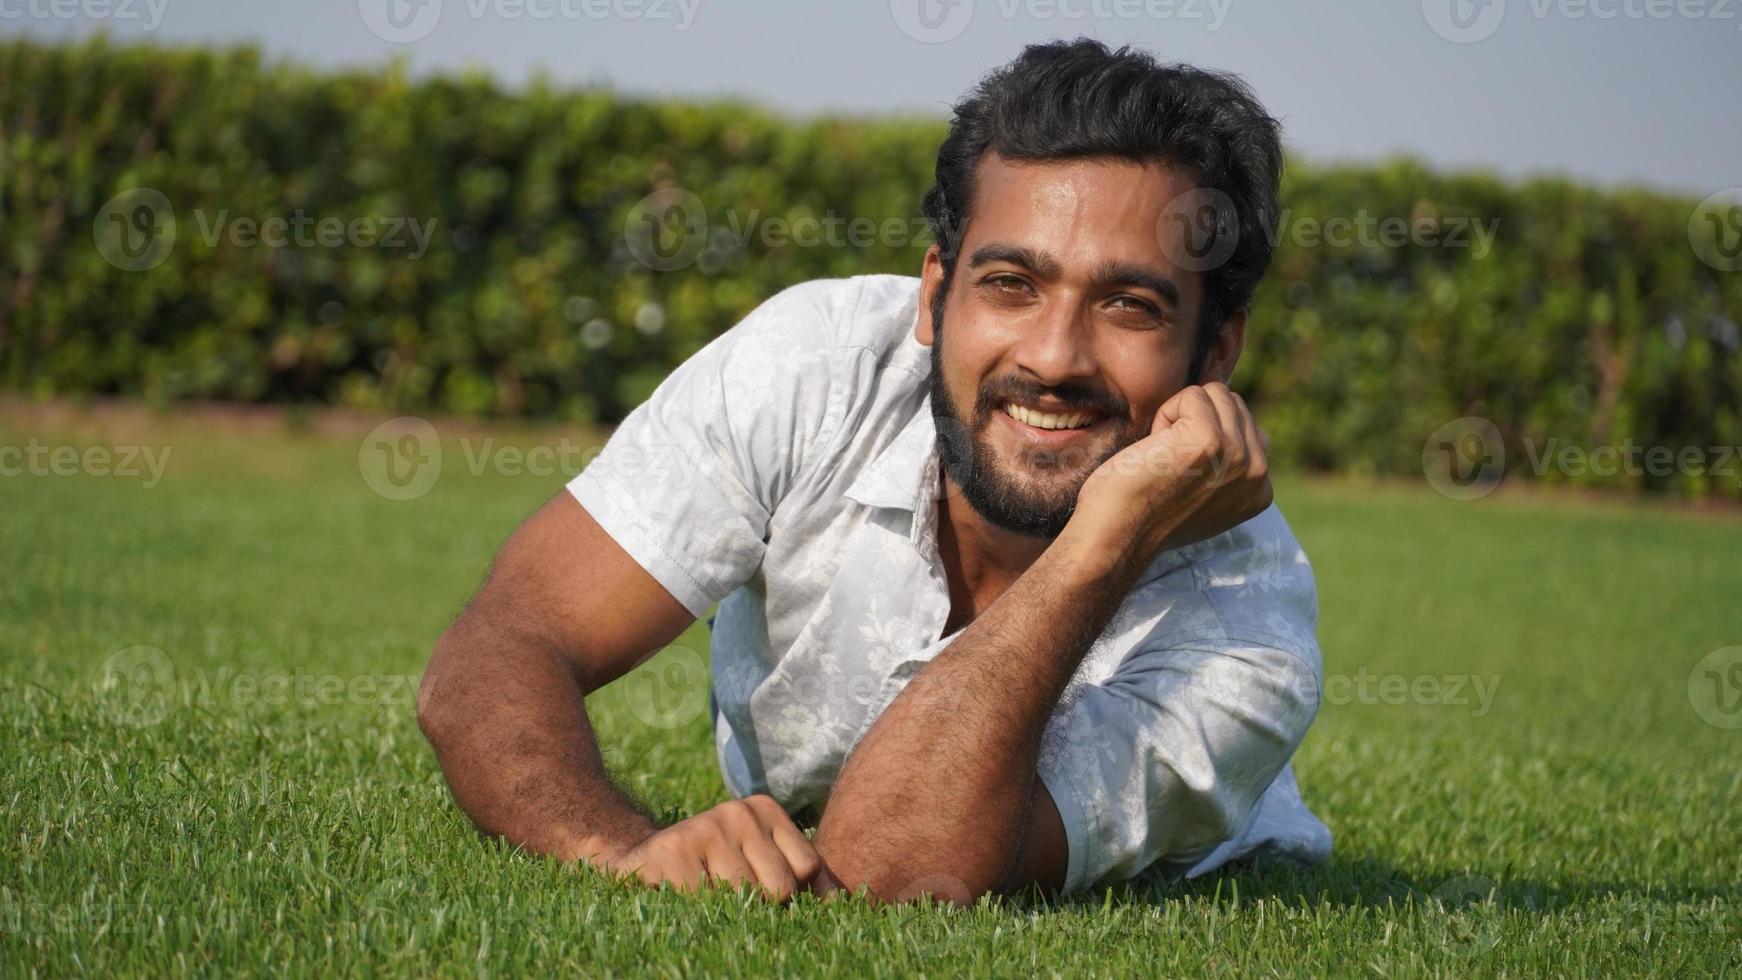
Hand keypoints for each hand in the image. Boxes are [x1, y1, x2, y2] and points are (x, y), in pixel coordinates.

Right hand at [601, 795, 822, 901]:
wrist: (639, 859)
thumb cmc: (713, 869)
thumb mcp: (761, 861)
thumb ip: (805, 877)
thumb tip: (852, 904)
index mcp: (765, 810)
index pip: (808, 868)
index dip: (797, 898)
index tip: (774, 902)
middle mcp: (739, 812)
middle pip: (781, 889)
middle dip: (763, 908)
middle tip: (735, 902)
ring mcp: (706, 828)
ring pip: (746, 900)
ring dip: (729, 913)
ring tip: (709, 899)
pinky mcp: (674, 852)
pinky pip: (708, 905)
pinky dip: (701, 913)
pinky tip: (685, 898)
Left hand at [1068, 381, 1271, 571]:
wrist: (1119, 534)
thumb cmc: (1147, 512)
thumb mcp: (1204, 494)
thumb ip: (1227, 463)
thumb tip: (1227, 406)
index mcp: (1261, 490)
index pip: (1249, 428)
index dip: (1207, 436)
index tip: (1185, 474)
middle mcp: (1257, 473)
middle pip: (1234, 405)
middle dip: (1196, 420)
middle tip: (1171, 461)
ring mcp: (1237, 455)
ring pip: (1216, 394)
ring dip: (1181, 415)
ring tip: (1165, 453)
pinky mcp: (1210, 438)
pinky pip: (1193, 395)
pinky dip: (1165, 414)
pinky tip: (1155, 448)